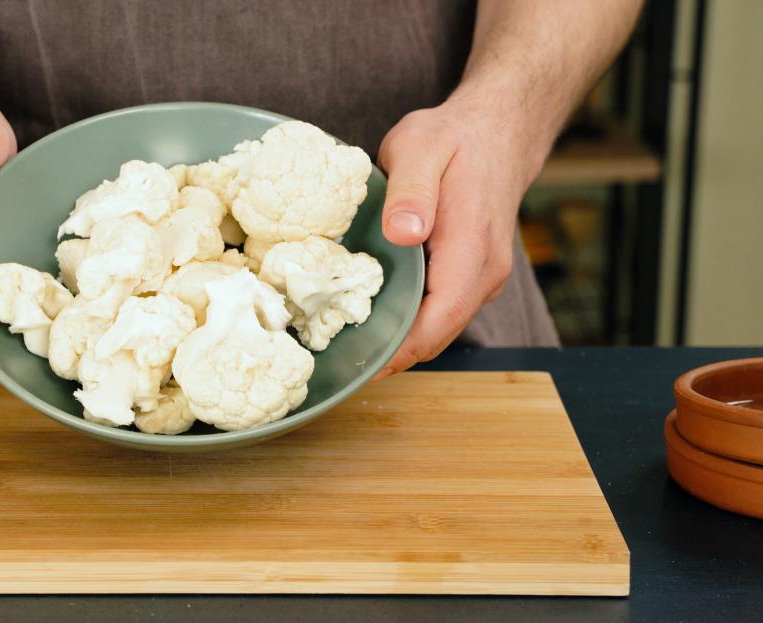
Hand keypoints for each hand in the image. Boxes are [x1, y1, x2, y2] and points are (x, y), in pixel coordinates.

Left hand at [373, 93, 549, 377]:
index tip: (362, 366)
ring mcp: (482, 278)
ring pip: (440, 328)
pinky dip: (411, 323)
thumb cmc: (454, 138)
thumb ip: (411, 192)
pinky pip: (441, 312)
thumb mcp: (420, 148)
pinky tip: (375, 321)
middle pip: (439, 335)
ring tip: (349, 350)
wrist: (498, 131)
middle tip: (339, 364)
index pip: (440, 318)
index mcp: (472, 247)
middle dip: (393, 356)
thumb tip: (404, 234)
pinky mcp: (473, 276)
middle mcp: (484, 273)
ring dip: (401, 343)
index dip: (402, 349)